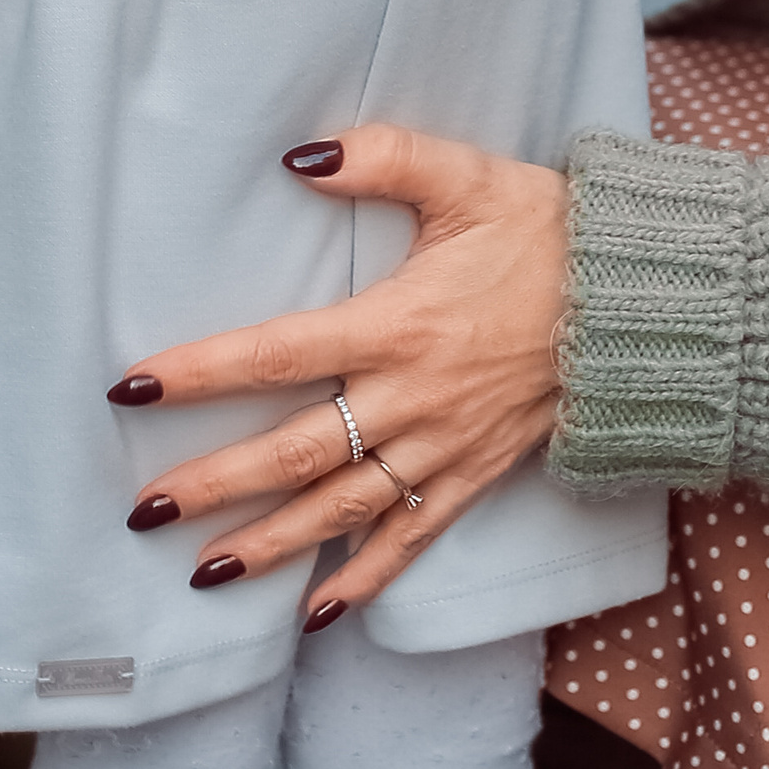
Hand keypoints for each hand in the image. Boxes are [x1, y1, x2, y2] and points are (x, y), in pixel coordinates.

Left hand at [115, 126, 569, 622]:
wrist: (637, 299)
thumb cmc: (546, 228)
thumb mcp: (466, 175)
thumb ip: (383, 156)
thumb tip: (299, 155)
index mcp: (398, 324)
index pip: (277, 354)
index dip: (200, 373)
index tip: (131, 389)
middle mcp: (413, 398)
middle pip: (295, 452)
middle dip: (216, 484)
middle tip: (143, 510)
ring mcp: (444, 447)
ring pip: (342, 508)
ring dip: (270, 545)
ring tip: (203, 573)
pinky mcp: (476, 474)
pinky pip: (412, 539)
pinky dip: (364, 580)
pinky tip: (317, 614)